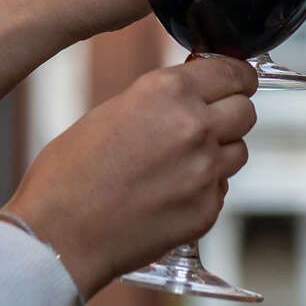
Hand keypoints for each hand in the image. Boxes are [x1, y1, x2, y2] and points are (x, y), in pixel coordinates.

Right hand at [4, 57, 258, 296]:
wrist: (59, 234)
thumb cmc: (71, 172)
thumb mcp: (114, 109)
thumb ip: (161, 98)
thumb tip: (193, 92)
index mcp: (168, 91)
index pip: (233, 72)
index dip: (237, 76)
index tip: (238, 81)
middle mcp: (194, 126)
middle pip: (246, 110)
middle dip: (231, 112)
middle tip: (212, 120)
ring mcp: (204, 171)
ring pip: (239, 150)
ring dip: (220, 151)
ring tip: (182, 162)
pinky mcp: (205, 210)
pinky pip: (221, 189)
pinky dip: (204, 188)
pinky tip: (170, 192)